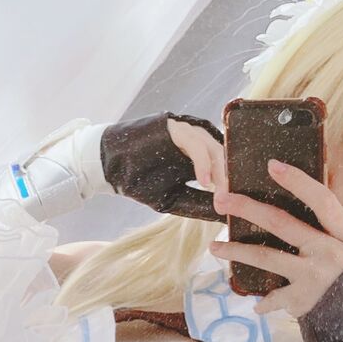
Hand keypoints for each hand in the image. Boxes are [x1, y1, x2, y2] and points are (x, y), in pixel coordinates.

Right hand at [100, 112, 225, 219]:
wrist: (110, 165)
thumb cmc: (139, 181)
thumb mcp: (172, 198)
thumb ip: (196, 202)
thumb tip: (220, 212)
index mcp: (200, 157)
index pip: (223, 169)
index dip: (229, 188)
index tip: (232, 209)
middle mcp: (198, 142)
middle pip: (223, 159)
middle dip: (227, 183)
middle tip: (229, 204)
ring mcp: (189, 133)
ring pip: (214, 150)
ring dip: (219, 174)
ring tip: (219, 195)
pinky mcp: (178, 129)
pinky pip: (197, 145)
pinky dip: (203, 163)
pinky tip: (204, 182)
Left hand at [209, 161, 342, 314]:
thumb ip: (331, 231)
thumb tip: (303, 213)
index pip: (321, 200)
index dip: (298, 181)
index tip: (273, 165)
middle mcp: (328, 250)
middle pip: (282, 223)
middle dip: (248, 208)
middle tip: (222, 199)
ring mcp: (313, 276)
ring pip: (267, 258)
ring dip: (237, 251)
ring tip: (214, 247)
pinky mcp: (303, 300)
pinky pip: (274, 298)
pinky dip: (265, 303)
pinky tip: (257, 306)